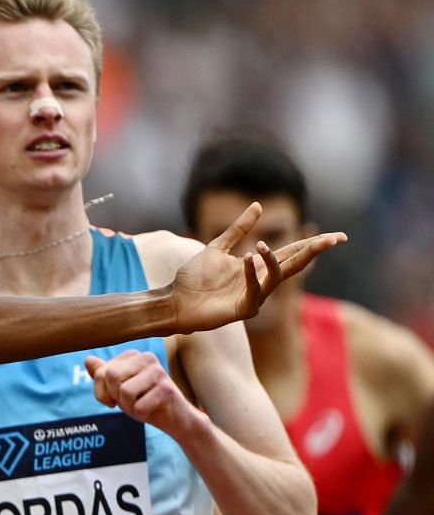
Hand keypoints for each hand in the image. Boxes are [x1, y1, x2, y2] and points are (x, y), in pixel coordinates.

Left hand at [84, 350, 196, 435]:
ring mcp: (158, 372)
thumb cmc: (143, 401)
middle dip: (116, 396)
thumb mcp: (118, 388)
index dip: (102, 392)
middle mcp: (146, 358)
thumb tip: (88, 359)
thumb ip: (102, 375)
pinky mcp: (167, 389)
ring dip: (129, 407)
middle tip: (131, 401)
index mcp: (132, 355)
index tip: (116, 397)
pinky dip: (140, 414)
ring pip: (124, 391)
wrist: (174, 419)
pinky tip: (152, 410)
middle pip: (111, 376)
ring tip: (142, 404)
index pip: (101, 373)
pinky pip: (138, 406)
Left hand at [169, 203, 343, 332]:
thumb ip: (239, 229)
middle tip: (334, 239)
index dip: (314, 244)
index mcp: (258, 266)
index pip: (293, 253)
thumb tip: (258, 205)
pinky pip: (254, 291)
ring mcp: (254, 297)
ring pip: (276, 277)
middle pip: (294, 264)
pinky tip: (248, 258)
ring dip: (273, 260)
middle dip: (313, 251)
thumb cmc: (194, 279)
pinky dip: (252, 274)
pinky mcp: (242, 310)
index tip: (339, 236)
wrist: (174, 301)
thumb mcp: (217, 247)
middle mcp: (261, 281)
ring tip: (261, 245)